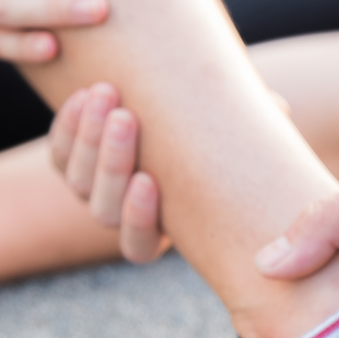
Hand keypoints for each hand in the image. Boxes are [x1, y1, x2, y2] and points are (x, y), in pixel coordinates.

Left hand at [47, 84, 293, 263]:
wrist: (166, 119)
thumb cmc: (214, 140)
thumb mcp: (232, 141)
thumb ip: (252, 132)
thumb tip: (279, 107)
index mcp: (158, 232)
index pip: (136, 245)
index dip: (137, 218)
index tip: (149, 182)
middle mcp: (119, 217)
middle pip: (102, 206)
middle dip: (111, 161)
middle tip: (126, 117)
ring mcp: (91, 190)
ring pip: (77, 179)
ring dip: (88, 136)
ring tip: (107, 93)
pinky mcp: (70, 161)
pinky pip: (58, 150)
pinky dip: (68, 123)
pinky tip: (84, 92)